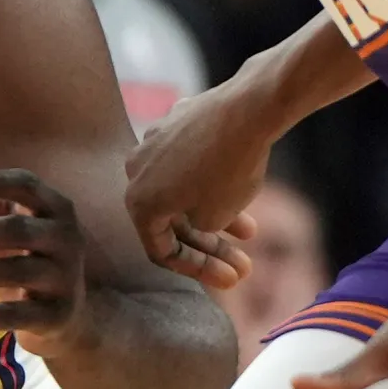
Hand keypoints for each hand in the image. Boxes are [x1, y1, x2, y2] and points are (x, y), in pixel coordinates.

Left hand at [0, 170, 89, 344]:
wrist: (69, 313)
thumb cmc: (31, 256)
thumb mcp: (10, 226)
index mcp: (56, 209)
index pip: (29, 186)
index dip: (0, 183)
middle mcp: (67, 239)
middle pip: (19, 230)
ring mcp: (65, 278)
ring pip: (18, 272)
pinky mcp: (56, 316)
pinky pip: (16, 315)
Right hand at [125, 77, 269, 288]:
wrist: (248, 108)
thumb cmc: (228, 170)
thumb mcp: (214, 217)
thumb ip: (200, 230)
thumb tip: (201, 221)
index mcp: (137, 200)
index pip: (161, 250)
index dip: (197, 270)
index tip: (230, 279)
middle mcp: (136, 169)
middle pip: (172, 220)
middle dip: (211, 247)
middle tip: (243, 266)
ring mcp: (154, 140)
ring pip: (182, 189)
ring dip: (215, 214)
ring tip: (251, 232)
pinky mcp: (176, 120)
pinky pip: (189, 161)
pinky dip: (211, 180)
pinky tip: (240, 189)